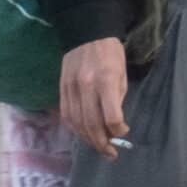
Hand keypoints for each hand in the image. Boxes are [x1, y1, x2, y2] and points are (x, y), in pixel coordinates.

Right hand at [59, 38, 130, 158]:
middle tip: (111, 153)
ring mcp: (71, 88)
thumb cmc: (110, 53)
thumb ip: (117, 98)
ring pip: (77, 123)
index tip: (124, 133)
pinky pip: (66, 115)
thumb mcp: (122, 73)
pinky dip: (75, 129)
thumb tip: (114, 124)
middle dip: (102, 143)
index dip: (118, 130)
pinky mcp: (62, 89)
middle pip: (92, 124)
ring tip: (99, 147)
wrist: (86, 32)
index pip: (111, 116)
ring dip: (88, 140)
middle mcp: (86, 87)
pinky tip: (84, 134)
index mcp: (106, 81)